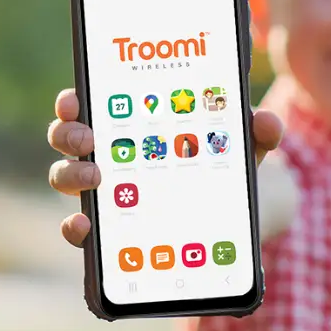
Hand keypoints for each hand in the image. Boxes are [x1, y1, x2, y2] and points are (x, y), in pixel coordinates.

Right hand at [48, 88, 283, 246]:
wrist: (243, 216)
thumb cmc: (231, 167)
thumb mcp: (246, 145)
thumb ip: (259, 131)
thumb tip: (264, 121)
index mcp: (135, 126)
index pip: (90, 106)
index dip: (73, 101)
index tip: (75, 98)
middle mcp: (112, 157)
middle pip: (67, 139)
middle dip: (67, 134)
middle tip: (88, 138)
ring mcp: (109, 194)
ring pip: (66, 179)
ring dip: (71, 174)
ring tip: (94, 177)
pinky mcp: (114, 232)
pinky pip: (83, 231)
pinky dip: (75, 228)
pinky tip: (84, 227)